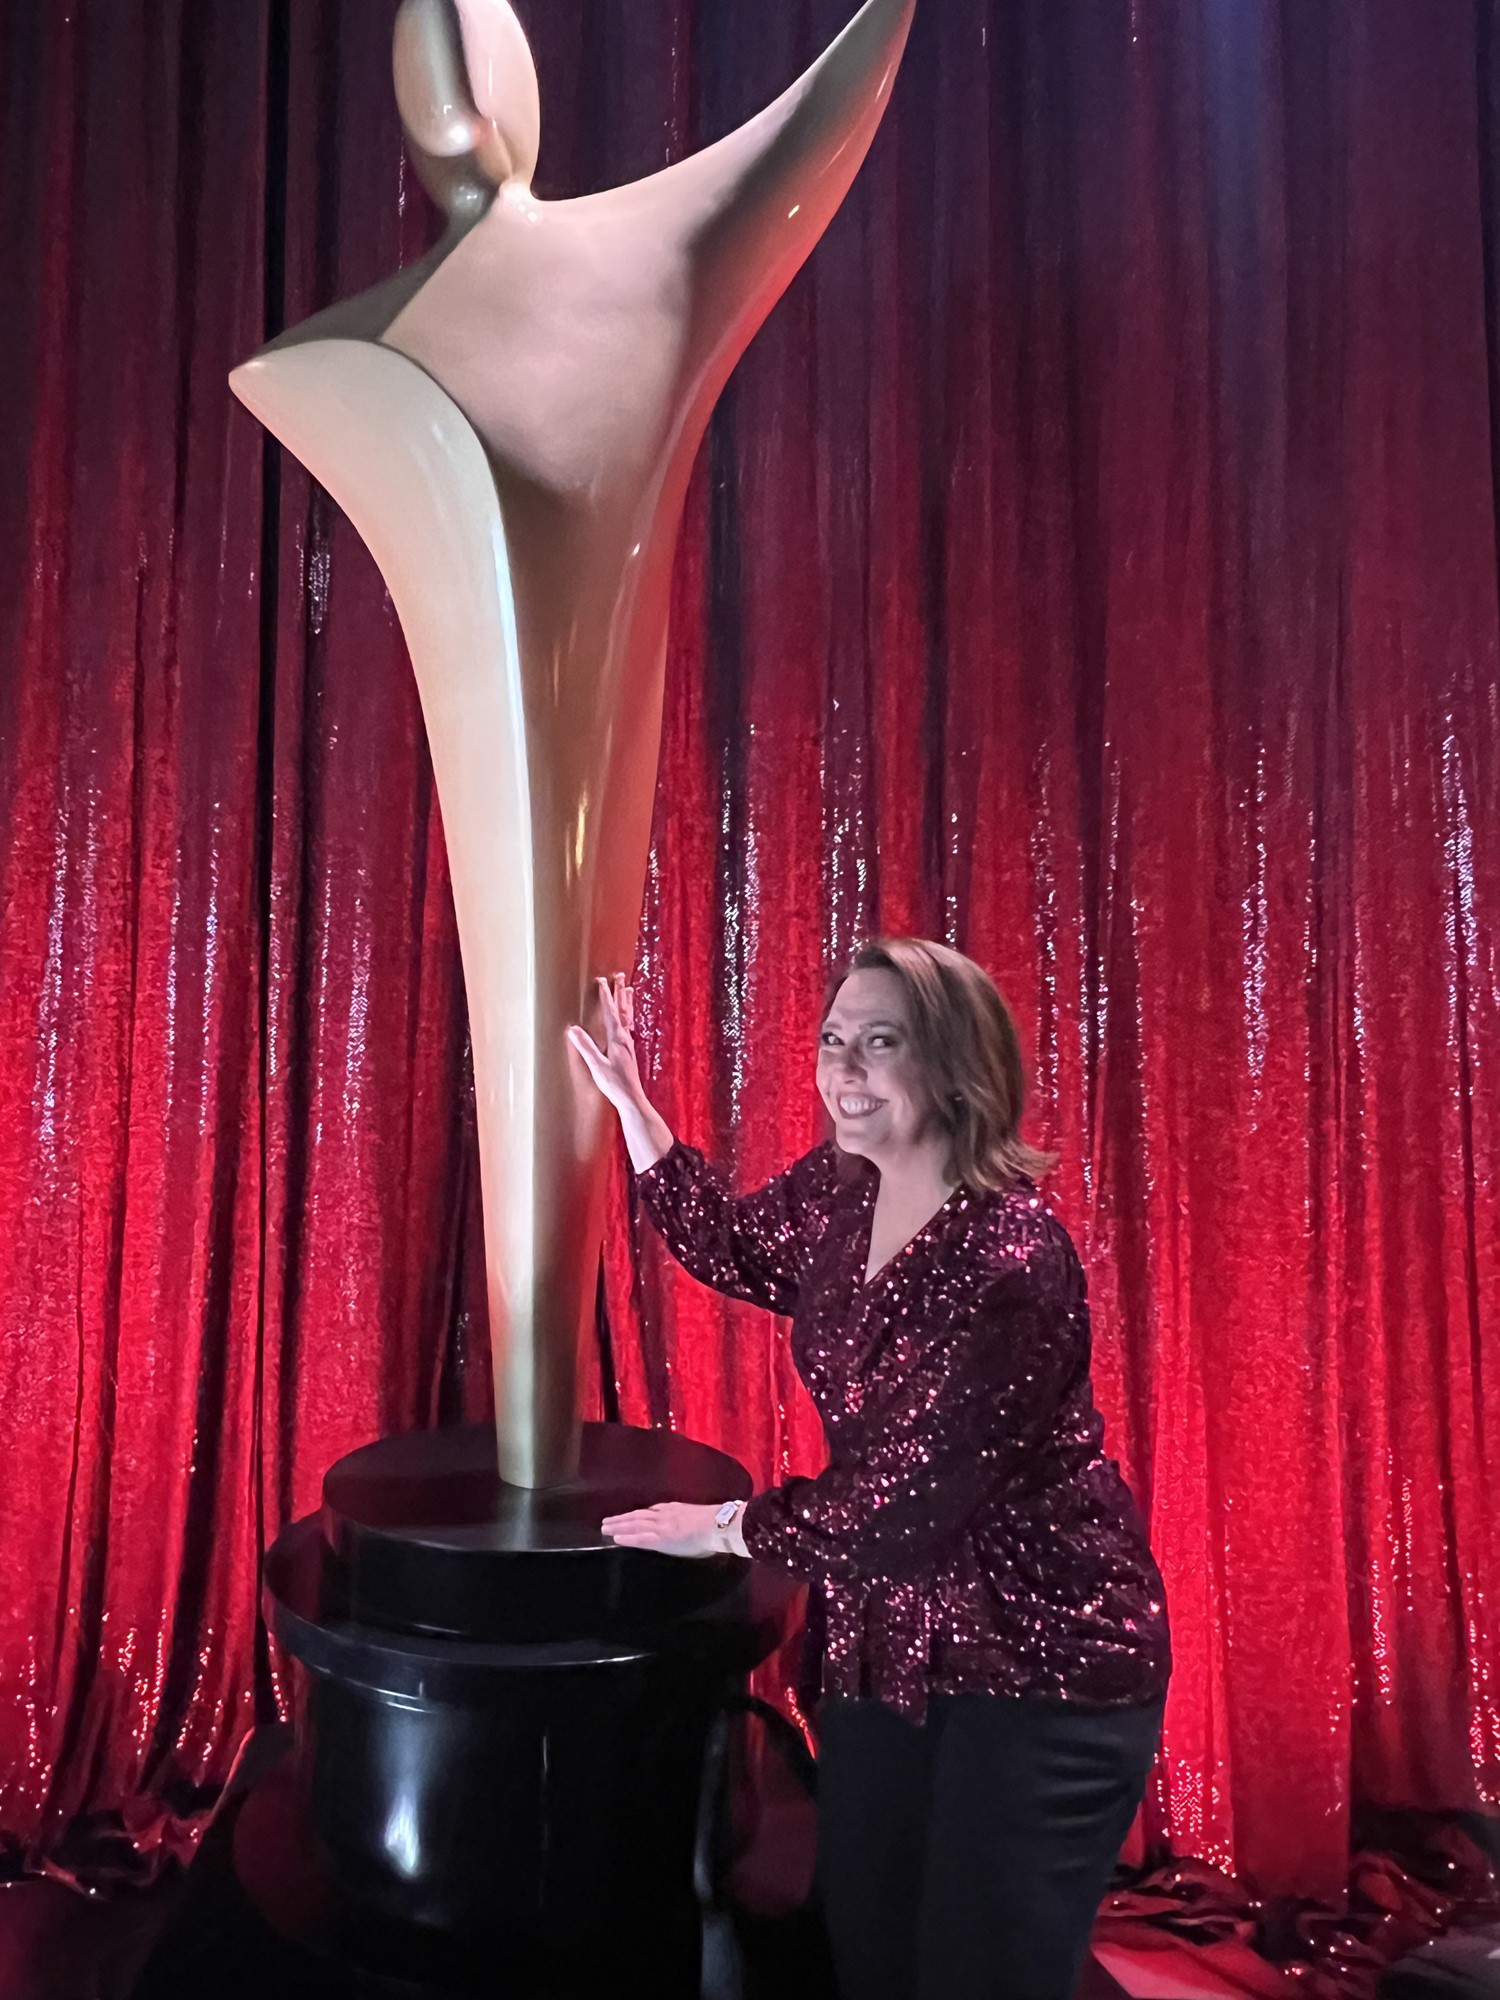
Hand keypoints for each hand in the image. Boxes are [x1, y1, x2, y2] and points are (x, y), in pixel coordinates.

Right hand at [568, 974, 645, 1116]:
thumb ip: (585, 1047)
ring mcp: (629, 1044)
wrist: (631, 1098)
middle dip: (619, 992)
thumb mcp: (596, 1065)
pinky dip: (628, 1016)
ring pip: (628, 1016)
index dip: (605, 995)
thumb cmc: (614, 1084)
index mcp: (617, 1039)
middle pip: (622, 1009)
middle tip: (620, 976)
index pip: (610, 1012)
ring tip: (628, 989)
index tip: (601, 980)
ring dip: (626, 1001)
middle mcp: (625, 1038)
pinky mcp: (629, 1051)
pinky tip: (628, 1019)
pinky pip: (629, 1026)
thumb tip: (573, 1029)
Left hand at [602, 1501, 740, 1559]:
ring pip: (634, 1525)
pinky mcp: (660, 1538)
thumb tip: (685, 1526)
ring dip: (619, 1526)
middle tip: (606, 1522)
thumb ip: (686, 1519)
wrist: (716, 1524)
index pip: (650, 1512)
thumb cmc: (712, 1523)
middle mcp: (663, 1515)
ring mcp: (660, 1526)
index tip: (626, 1517)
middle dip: (621, 1519)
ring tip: (605, 1528)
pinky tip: (616, 1539)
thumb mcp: (694, 1516)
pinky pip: (640, 1538)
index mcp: (672, 1509)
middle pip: (637, 1516)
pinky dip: (627, 1537)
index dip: (636, 1515)